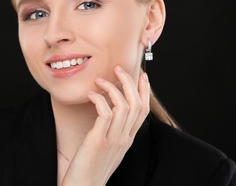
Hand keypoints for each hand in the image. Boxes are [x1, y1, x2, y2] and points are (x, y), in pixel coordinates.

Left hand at [62, 66, 150, 185]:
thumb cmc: (92, 167)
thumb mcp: (109, 148)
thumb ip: (113, 131)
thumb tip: (109, 111)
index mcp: (128, 139)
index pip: (143, 110)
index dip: (144, 90)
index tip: (141, 75)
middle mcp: (124, 138)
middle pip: (136, 104)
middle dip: (129, 82)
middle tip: (118, 68)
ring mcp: (113, 139)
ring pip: (123, 105)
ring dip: (111, 87)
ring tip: (99, 80)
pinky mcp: (98, 140)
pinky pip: (105, 112)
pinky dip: (99, 99)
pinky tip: (90, 94)